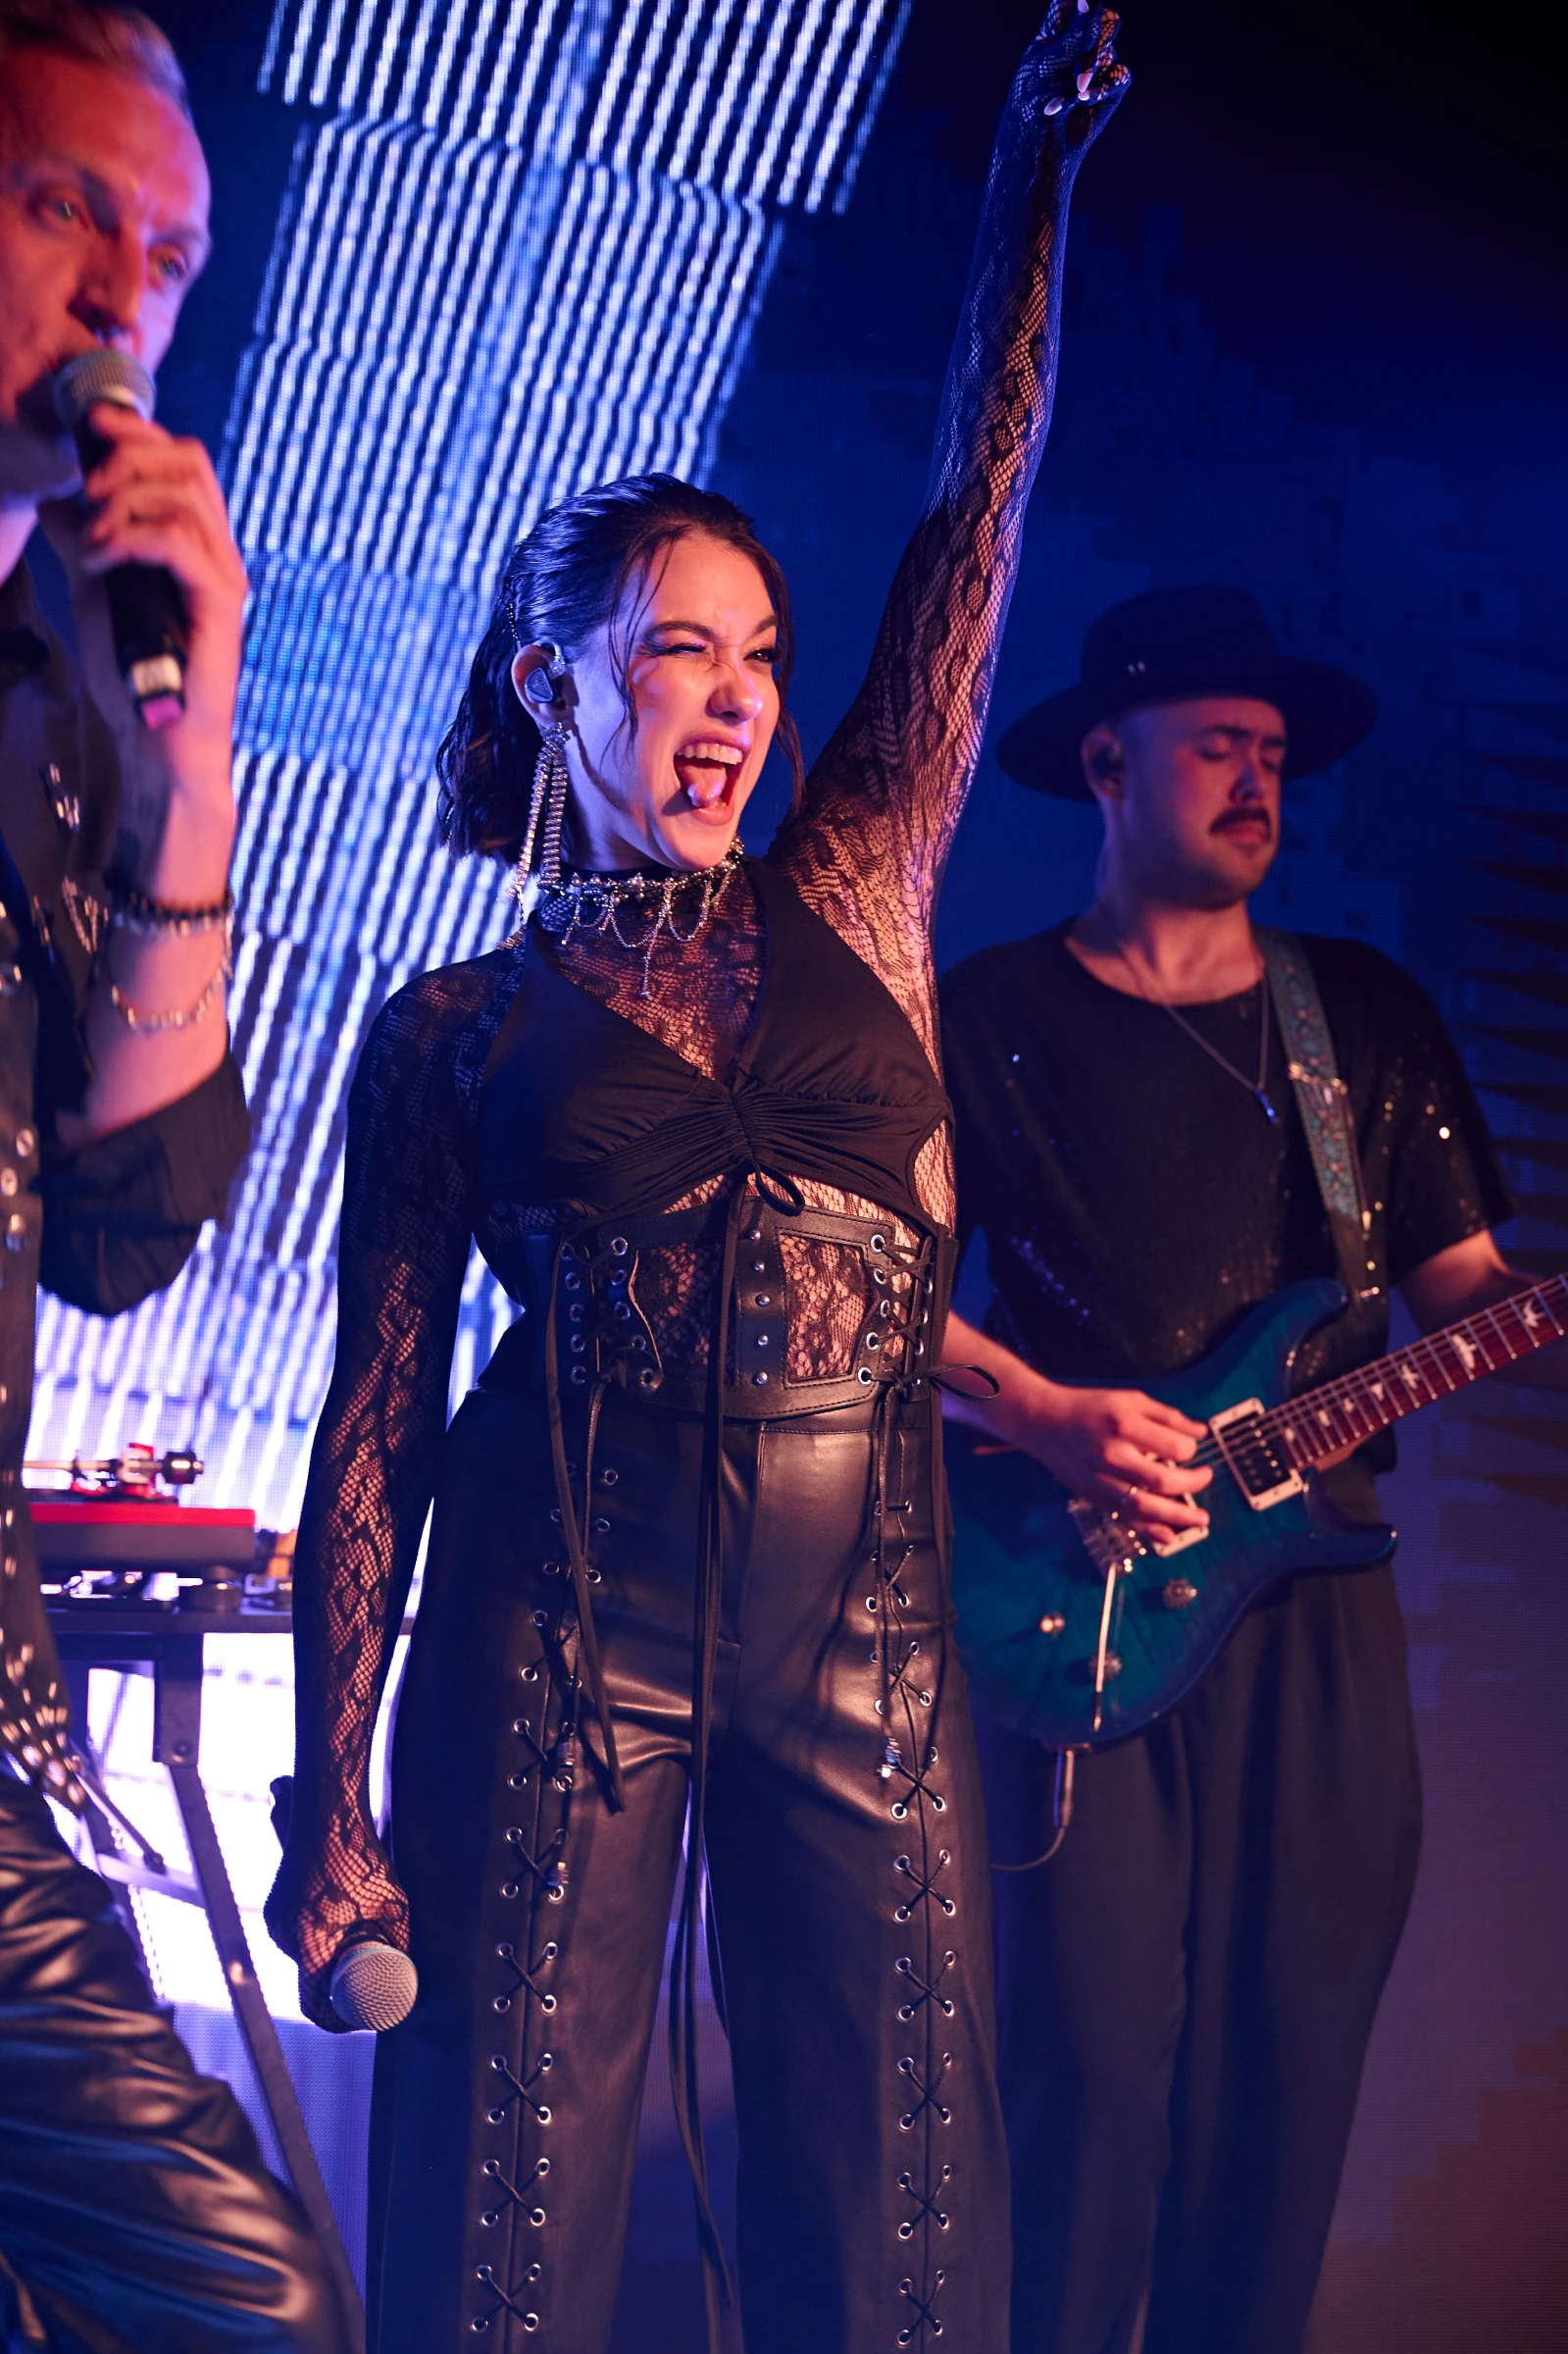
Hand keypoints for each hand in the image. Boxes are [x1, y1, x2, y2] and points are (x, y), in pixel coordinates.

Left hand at [39, 400, 246, 894]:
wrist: (154, 743)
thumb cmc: (132, 677)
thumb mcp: (94, 590)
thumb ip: (84, 540)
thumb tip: (56, 498)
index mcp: (195, 544)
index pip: (180, 461)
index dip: (138, 430)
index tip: (92, 422)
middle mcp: (218, 554)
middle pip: (189, 462)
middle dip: (128, 456)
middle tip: (86, 489)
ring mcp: (223, 578)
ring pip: (183, 495)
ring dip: (122, 501)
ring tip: (88, 538)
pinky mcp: (219, 605)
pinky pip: (177, 542)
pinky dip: (128, 537)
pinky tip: (97, 559)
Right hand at [265, 1819, 410, 2034]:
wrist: (328, 1812)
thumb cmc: (360, 1858)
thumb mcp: (391, 1904)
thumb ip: (399, 1941)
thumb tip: (409, 1969)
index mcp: (308, 1945)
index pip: (313, 2005)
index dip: (337, 2019)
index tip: (359, 2017)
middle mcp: (284, 1937)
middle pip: (311, 1978)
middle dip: (338, 1982)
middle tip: (368, 1978)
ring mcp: (276, 1918)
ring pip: (304, 1954)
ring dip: (328, 1955)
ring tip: (357, 1942)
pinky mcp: (276, 1902)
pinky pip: (296, 1933)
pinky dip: (317, 1936)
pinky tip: (338, 1921)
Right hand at [987, 1369, 1210, 1537]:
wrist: (1044, 1423)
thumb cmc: (1089, 1407)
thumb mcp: (1129, 1399)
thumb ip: (1166, 1416)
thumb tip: (1199, 1433)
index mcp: (1124, 1426)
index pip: (1173, 1448)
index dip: (1191, 1450)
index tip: (1192, 1449)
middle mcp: (1113, 1455)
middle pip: (1163, 1481)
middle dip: (1193, 1484)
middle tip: (1205, 1478)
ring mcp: (1103, 1480)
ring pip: (1146, 1507)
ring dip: (1178, 1517)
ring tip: (1200, 1520)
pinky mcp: (1096, 1496)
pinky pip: (1126, 1518)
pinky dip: (1149, 1531)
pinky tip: (1169, 1537)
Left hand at [1030, 3, 1129, 145]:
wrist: (1037, 150)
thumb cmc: (1031, 105)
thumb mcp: (1047, 65)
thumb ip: (1073, 35)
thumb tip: (1088, 1)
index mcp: (1057, 28)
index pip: (1074, 0)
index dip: (1083, 0)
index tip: (1082, 3)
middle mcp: (1080, 42)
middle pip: (1104, 19)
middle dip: (1093, 38)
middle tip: (1077, 63)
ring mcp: (1097, 64)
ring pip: (1110, 47)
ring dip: (1091, 68)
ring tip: (1075, 90)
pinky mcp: (1112, 87)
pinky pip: (1120, 75)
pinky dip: (1102, 88)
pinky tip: (1083, 100)